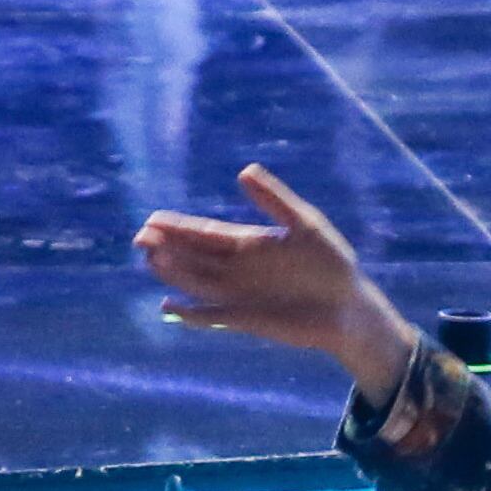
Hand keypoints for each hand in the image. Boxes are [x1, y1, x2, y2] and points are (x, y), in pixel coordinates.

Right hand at [135, 165, 420, 396]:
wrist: (349, 308)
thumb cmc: (331, 264)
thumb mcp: (306, 225)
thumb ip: (275, 201)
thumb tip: (245, 170)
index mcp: (247, 242)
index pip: (204, 232)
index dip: (177, 227)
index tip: (153, 220)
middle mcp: (236, 268)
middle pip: (192, 256)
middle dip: (166, 247)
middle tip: (141, 239)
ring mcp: (238, 295)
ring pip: (196, 282)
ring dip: (174, 273)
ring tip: (151, 261)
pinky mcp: (245, 320)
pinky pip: (211, 316)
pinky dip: (191, 314)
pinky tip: (170, 307)